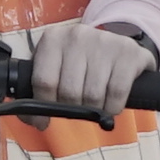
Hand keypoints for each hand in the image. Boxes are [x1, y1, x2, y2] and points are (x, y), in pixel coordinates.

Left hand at [21, 19, 148, 116]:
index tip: (43, 123)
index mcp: (53, 39)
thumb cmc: (81, 62)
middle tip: (78, 107)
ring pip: (93, 96)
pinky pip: (116, 94)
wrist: (117, 46)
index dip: (43, 108)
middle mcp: (77, 36)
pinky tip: (111, 102)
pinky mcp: (128, 52)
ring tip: (95, 103)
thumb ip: (39, 90)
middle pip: (69, 92)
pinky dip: (113, 107)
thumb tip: (31, 119)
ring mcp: (104, 42)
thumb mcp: (56, 66)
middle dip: (72, 108)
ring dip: (94, 109)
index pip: (44, 81)